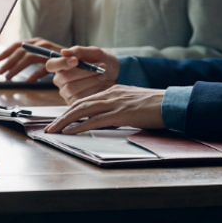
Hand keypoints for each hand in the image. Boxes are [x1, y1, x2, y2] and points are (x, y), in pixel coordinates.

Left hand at [0, 38, 65, 81]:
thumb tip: (10, 65)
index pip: (17, 44)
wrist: (79, 58)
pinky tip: (28, 81)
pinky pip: (43, 68)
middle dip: (8, 62)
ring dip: (17, 69)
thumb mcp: (41, 55)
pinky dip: (35, 74)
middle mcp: (41, 43)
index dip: (5, 52)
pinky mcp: (57, 60)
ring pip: (28, 58)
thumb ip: (29, 57)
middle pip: (20, 51)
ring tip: (9, 78)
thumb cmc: (57, 58)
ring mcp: (49, 51)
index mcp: (35, 41)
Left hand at [44, 85, 165, 133]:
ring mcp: (115, 103)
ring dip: (64, 121)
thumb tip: (103, 121)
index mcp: (111, 91)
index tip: (58, 120)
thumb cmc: (155, 106)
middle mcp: (110, 94)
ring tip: (53, 130)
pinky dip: (79, 126)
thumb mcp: (130, 103)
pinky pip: (95, 121)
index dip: (68, 111)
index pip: (84, 101)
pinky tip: (70, 131)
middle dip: (61, 117)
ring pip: (82, 111)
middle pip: (78, 105)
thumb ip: (115, 109)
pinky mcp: (121, 114)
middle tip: (49, 127)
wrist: (173, 103)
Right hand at [45, 46, 119, 103]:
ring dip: (90, 80)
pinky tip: (100, 84)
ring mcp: (66, 92)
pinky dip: (92, 89)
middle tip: (101, 66)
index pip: (51, 65)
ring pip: (72, 88)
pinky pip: (79, 97)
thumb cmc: (101, 61)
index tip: (76, 61)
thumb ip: (79, 51)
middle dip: (85, 71)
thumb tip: (64, 52)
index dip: (61, 63)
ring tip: (103, 75)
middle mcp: (60, 79)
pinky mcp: (74, 101)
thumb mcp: (93, 52)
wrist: (114, 74)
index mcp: (61, 65)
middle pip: (64, 77)